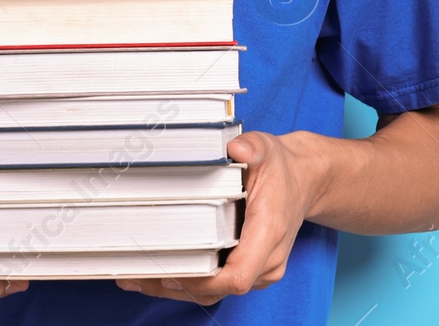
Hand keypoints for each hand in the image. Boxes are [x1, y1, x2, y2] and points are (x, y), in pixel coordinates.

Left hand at [115, 130, 324, 305]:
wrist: (305, 180)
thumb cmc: (281, 167)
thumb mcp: (267, 148)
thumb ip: (252, 148)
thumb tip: (235, 149)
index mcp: (269, 232)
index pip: (238, 276)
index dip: (202, 281)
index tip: (168, 272)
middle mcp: (267, 259)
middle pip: (218, 289)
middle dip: (175, 286)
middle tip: (133, 275)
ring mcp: (260, 269)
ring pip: (215, 291)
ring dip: (176, 288)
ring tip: (134, 278)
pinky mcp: (251, 269)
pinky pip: (218, 285)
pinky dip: (188, 281)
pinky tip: (155, 273)